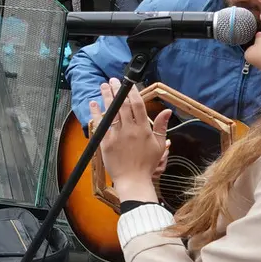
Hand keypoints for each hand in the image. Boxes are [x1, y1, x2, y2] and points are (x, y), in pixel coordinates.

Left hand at [89, 79, 170, 203]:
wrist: (133, 181)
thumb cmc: (147, 164)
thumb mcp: (159, 145)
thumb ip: (161, 126)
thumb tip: (167, 110)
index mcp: (144, 129)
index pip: (138, 105)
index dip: (132, 92)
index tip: (128, 84)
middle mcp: (130, 130)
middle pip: (122, 105)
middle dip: (117, 90)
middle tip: (113, 80)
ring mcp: (117, 136)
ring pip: (111, 112)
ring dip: (106, 97)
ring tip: (103, 86)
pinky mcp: (106, 143)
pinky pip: (100, 125)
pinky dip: (95, 113)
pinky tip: (93, 103)